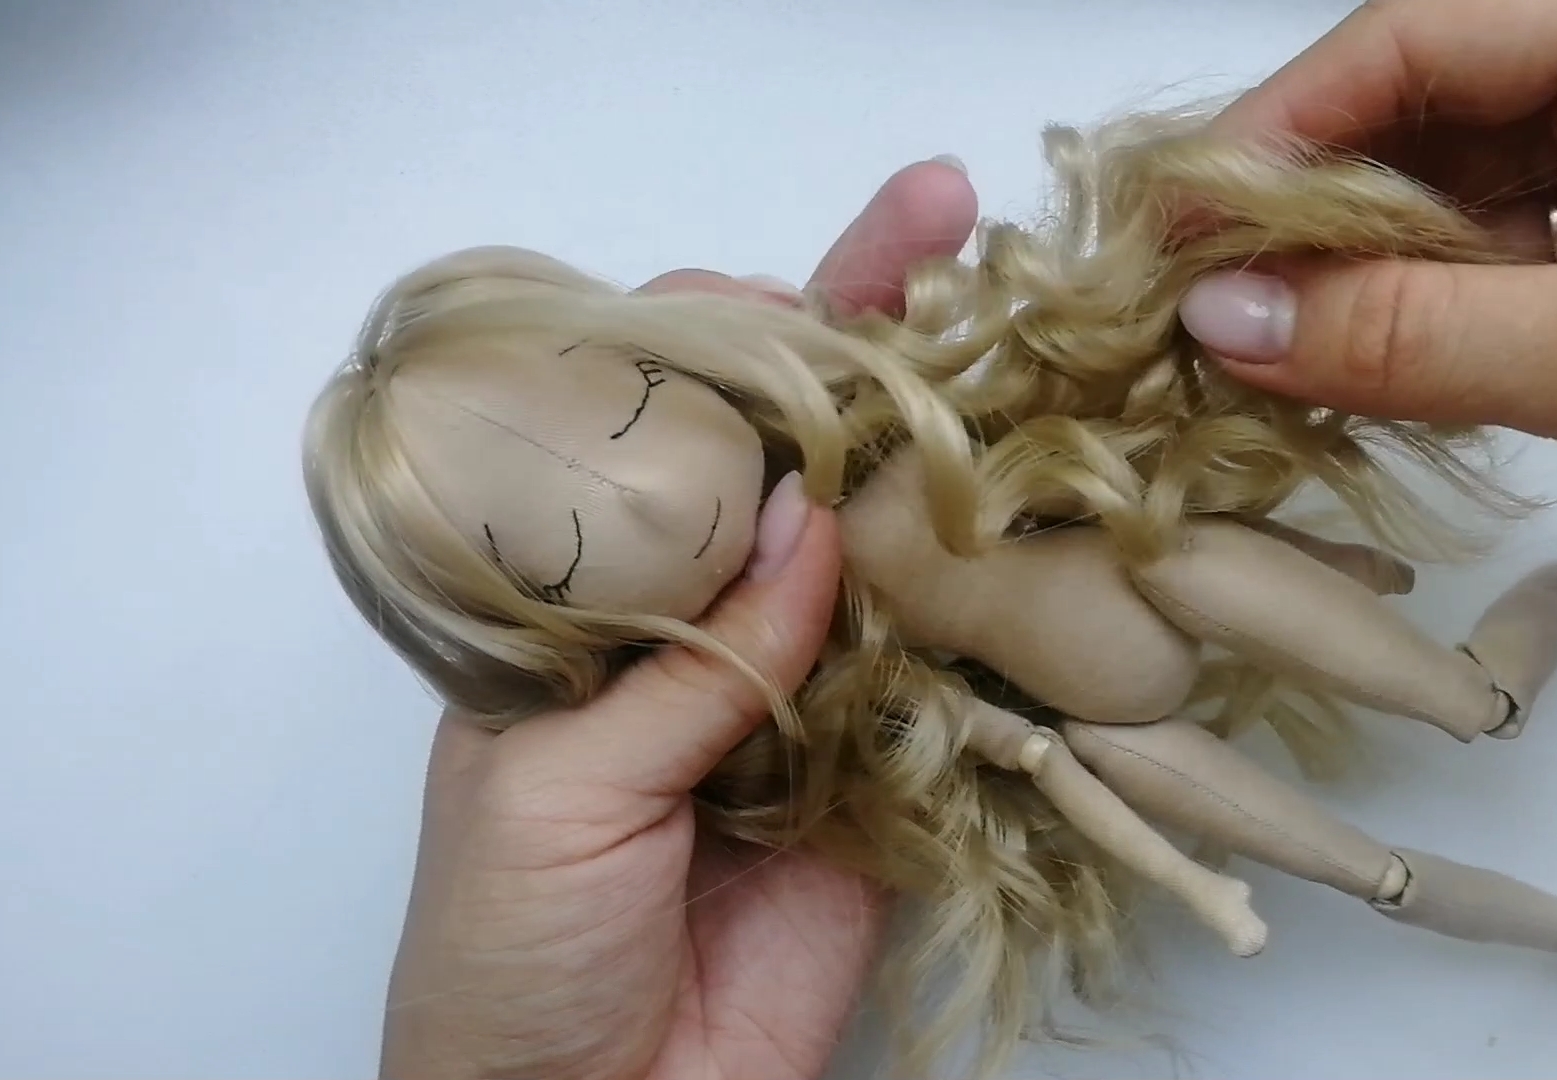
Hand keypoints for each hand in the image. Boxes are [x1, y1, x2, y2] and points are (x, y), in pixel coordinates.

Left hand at [377, 158, 978, 1079]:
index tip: (786, 289)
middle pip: (785, 463)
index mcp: (579, 605)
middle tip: (942, 227)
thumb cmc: (504, 957)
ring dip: (948, 454)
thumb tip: (805, 515)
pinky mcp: (887, 771)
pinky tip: (1053, 514)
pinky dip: (1001, 604)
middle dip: (862, 348)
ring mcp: (801, 688)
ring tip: (1023, 343)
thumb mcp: (549, 788)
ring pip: (881, 549)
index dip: (715, 347)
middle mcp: (698, 621)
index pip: (644, 436)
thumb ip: (686, 659)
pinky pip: (948, 674)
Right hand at [1182, 0, 1556, 595]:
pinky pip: (1509, 273)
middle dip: (1313, 211)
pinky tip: (1353, 370)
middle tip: (1196, 302)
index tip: (1180, 226)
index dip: (1287, 126)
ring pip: (1465, 199)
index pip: (1430, 36)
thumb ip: (1410, 334)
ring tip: (1255, 349)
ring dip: (1360, 276)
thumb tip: (1218, 321)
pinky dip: (1426, 324)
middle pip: (1436, 113)